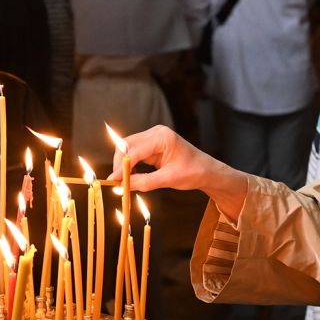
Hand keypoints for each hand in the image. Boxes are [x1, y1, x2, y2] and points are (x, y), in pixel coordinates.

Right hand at [109, 125, 247, 220]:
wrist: (206, 170)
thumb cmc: (192, 172)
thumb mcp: (168, 180)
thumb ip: (144, 182)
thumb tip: (122, 185)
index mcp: (163, 137)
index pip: (135, 150)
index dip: (123, 166)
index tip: (113, 180)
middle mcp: (156, 133)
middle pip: (128, 145)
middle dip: (121, 163)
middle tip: (116, 182)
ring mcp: (153, 137)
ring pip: (129, 148)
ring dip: (124, 164)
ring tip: (124, 181)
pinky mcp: (152, 144)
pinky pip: (135, 152)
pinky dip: (131, 164)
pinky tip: (132, 176)